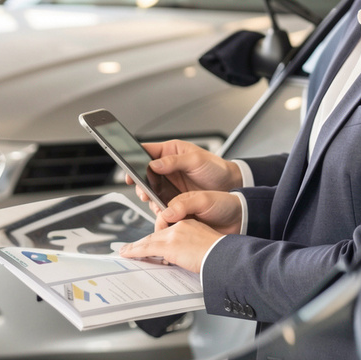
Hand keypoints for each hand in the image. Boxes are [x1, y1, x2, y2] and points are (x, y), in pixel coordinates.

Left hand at [118, 191, 242, 273]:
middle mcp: (181, 225)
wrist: (225, 257)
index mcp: (191, 224)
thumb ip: (192, 249)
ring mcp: (174, 234)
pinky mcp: (169, 244)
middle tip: (134, 248)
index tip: (153, 244)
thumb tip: (185, 258)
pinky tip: (127, 253)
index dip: (158, 237)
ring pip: (150, 240)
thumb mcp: (207, 248)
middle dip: (145, 242)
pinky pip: (146, 247)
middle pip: (157, 233)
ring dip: (137, 247)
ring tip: (127, 251)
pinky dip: (134, 250)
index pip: (169, 229)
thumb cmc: (222, 255)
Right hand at [123, 140, 242, 205]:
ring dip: (148, 195)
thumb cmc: (217, 168)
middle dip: (140, 182)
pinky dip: (158, 205)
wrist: (231, 188)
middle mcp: (167, 166)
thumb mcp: (196, 160)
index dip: (134, 160)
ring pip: (150, 189)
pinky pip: (160, 201)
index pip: (146, 152)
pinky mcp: (173, 196)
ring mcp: (169, 182)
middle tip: (143, 190)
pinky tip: (161, 208)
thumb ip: (175, 161)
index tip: (129, 170)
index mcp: (171, 151)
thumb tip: (154, 164)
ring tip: (151, 200)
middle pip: (144, 173)